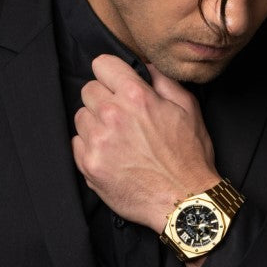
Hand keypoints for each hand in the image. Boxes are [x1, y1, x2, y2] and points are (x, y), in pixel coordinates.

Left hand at [72, 54, 219, 231]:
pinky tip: (112, 155)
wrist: (184, 201)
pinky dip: (91, 146)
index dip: (111, 73)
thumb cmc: (189, 157)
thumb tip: (145, 67)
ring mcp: (97, 141)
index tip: (115, 82)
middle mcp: (112, 114)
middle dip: (103, 98)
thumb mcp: (188, 109)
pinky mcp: (89, 165)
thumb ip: (163, 81)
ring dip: (95, 123)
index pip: (102, 64)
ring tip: (118, 138)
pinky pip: (77, 143)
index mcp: (135, 96)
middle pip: (88, 90)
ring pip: (81, 117)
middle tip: (121, 115)